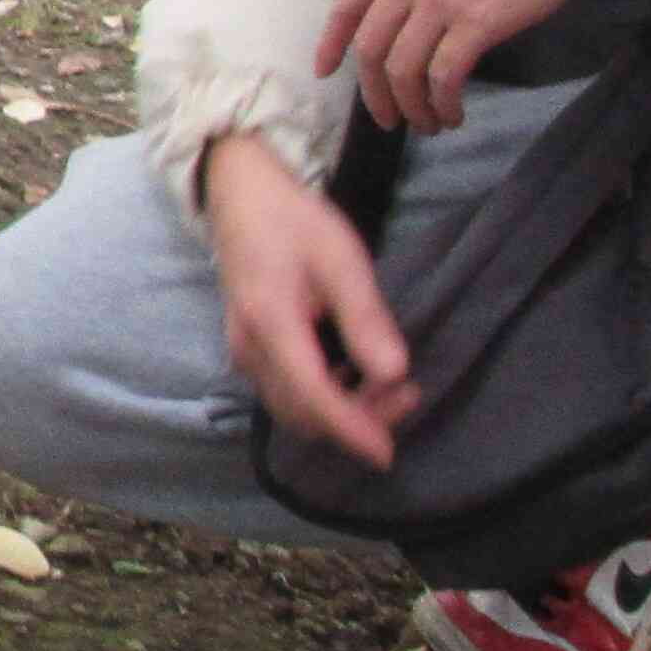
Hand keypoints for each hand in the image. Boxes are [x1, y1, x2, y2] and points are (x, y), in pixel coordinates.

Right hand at [205, 132, 419, 469]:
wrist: (241, 196)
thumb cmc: (294, 222)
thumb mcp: (341, 259)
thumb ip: (365, 318)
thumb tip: (395, 373)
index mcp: (271, 323)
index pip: (313, 395)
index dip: (352, 429)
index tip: (388, 454)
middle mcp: (249, 349)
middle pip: (302, 412)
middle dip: (356, 420)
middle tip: (409, 395)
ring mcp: (243, 352)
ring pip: (292, 408)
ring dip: (340, 413)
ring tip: (390, 389)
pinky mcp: (247, 349)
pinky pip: (285, 393)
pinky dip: (323, 400)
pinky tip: (354, 377)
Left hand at [313, 0, 627, 132]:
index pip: (348, 4)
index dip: (332, 43)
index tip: (325, 71)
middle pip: (371, 48)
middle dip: (374, 92)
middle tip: (388, 118)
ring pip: (403, 70)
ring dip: (410, 107)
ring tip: (427, 123)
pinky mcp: (477, 22)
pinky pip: (444, 76)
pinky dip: (443, 103)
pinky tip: (453, 114)